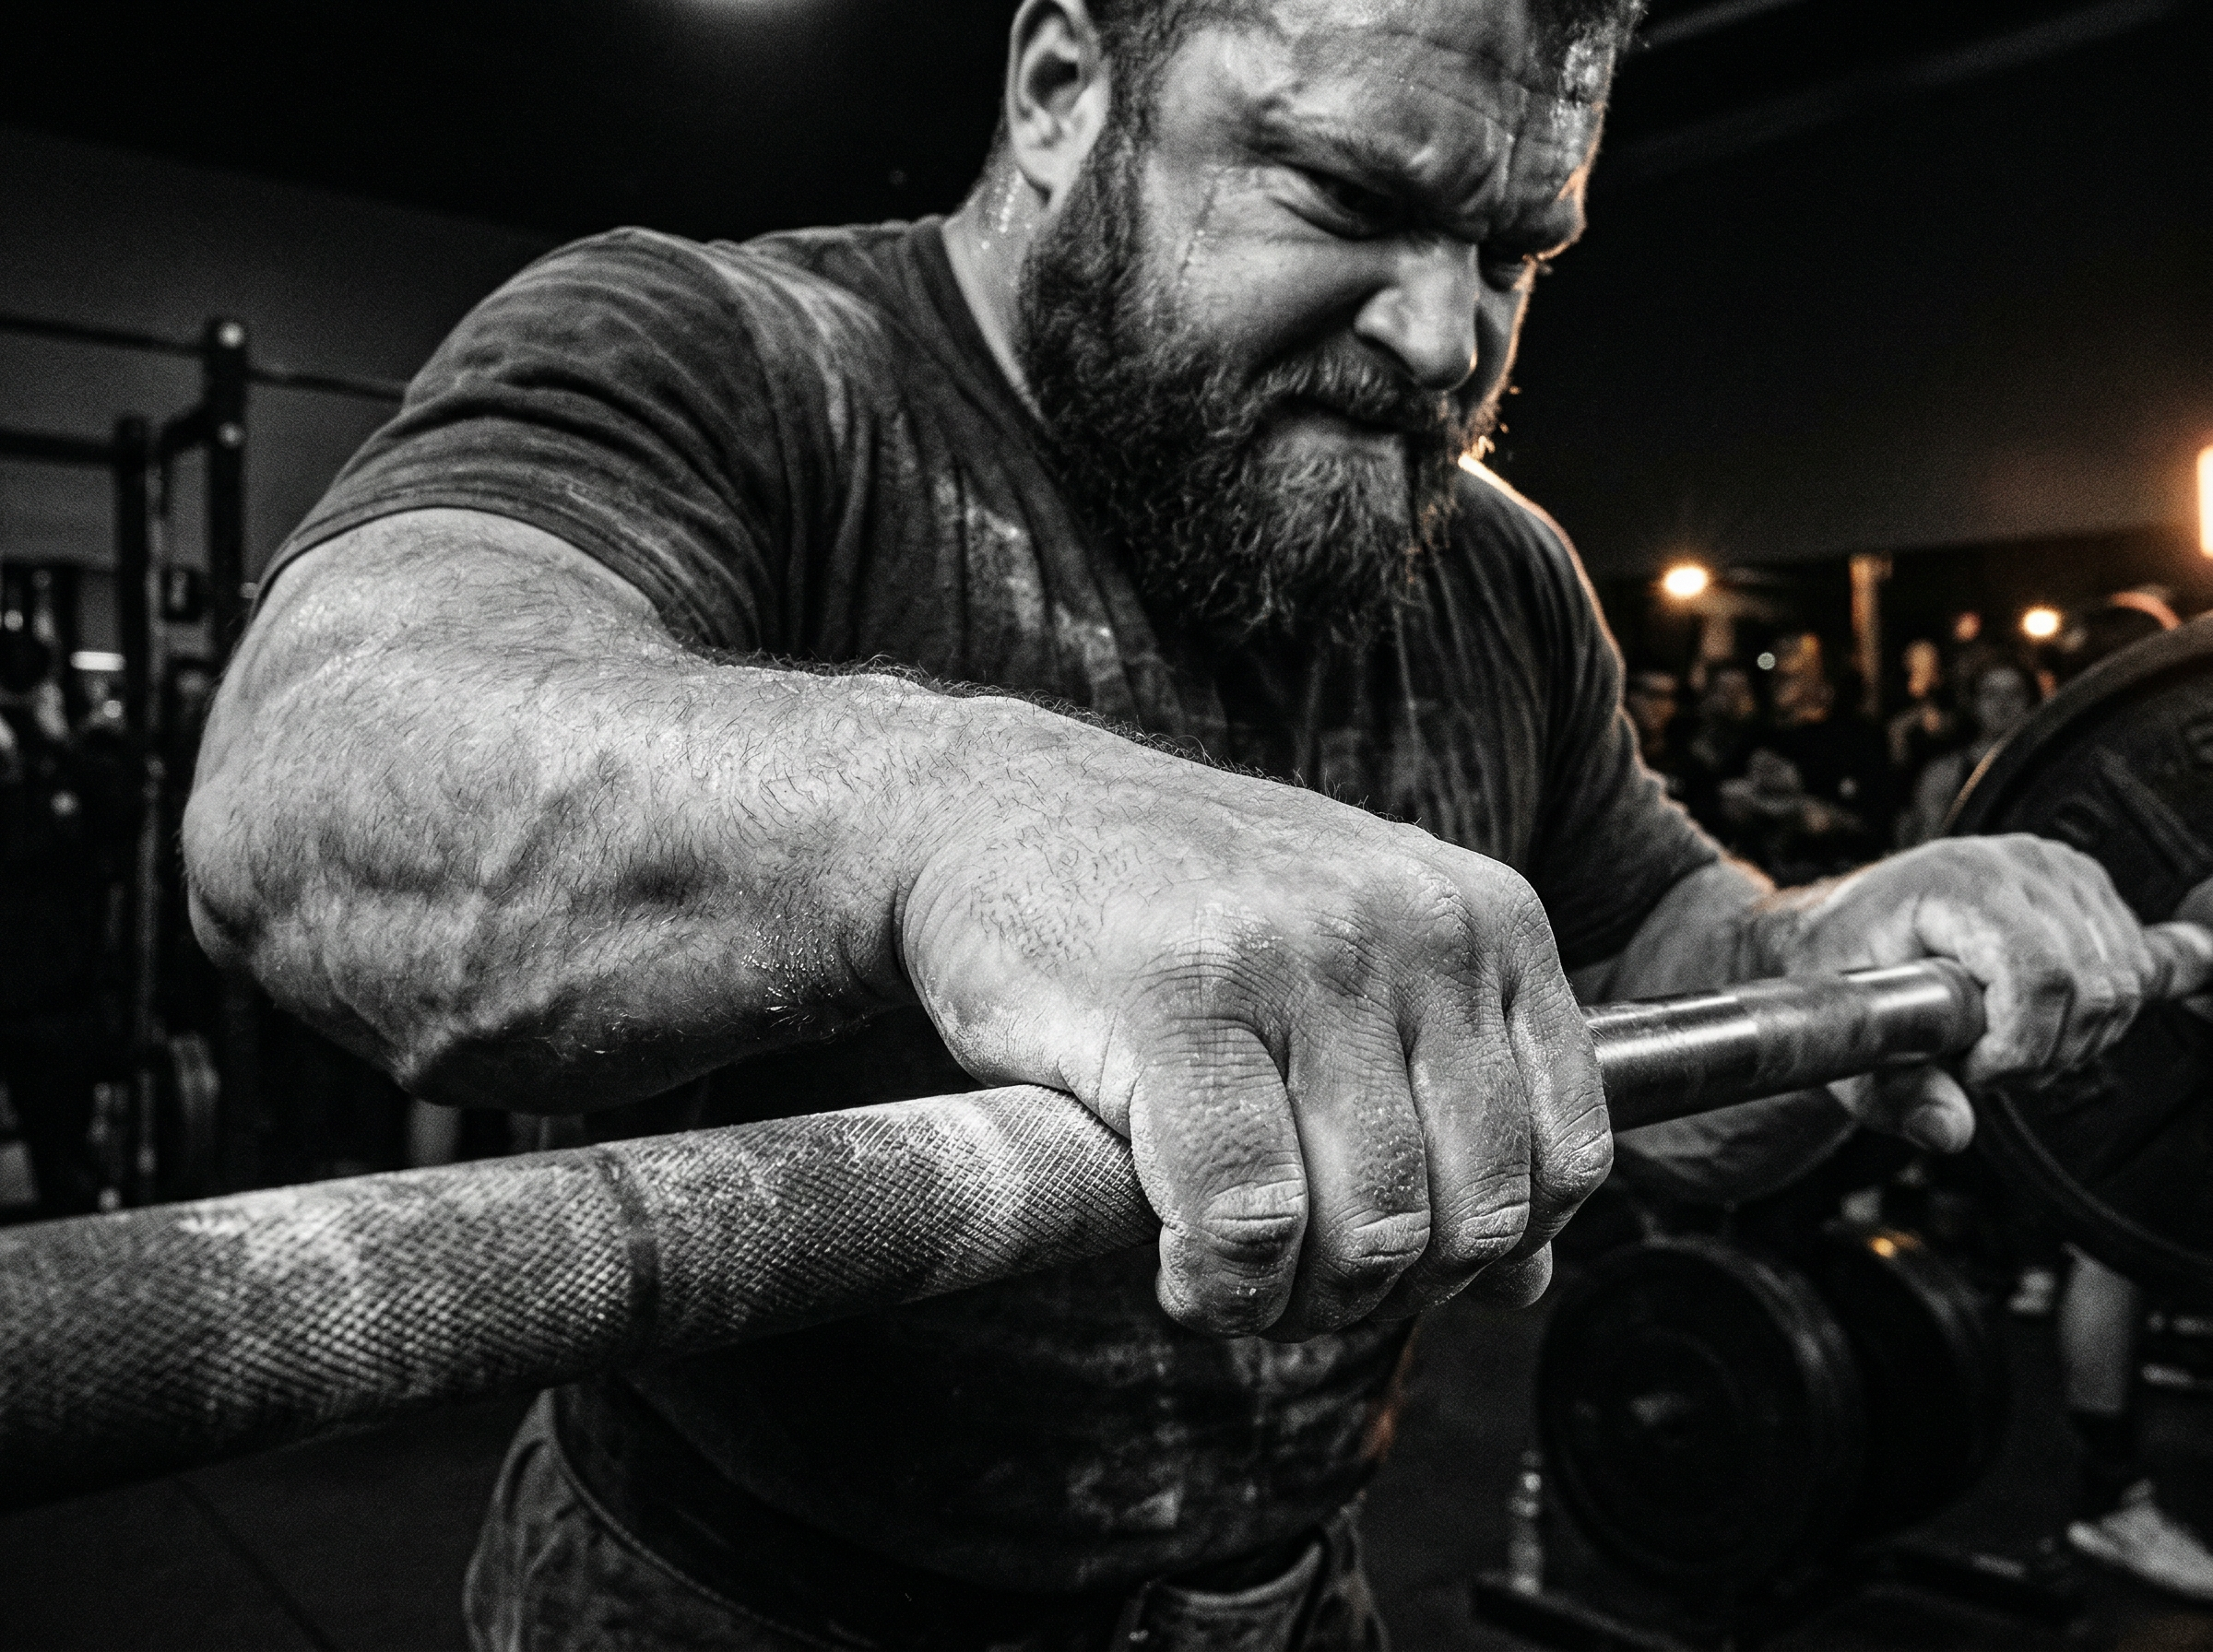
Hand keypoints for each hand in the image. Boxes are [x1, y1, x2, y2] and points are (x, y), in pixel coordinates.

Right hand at [897, 703, 1608, 1339]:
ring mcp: (1298, 954)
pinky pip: (1245, 1217)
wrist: (997, 809)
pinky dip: (1219, 1285)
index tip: (1388, 1260)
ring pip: (1369, 1228)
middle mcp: (1413, 925)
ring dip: (1297, 1302)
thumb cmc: (1175, 907)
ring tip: (1233, 1272)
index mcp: (1484, 916)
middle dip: (1384, 1292)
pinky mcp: (1178, 997)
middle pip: (1472, 1212)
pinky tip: (1179, 1263)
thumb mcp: (1356, 973)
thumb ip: (1449, 1110)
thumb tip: (1529, 1287)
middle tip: (1295, 1284)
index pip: (1568, 1155)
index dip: (1486, 1255)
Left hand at [1756, 834, 2157, 1152]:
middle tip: (1986, 1065)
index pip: (2041, 976)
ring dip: (2074, 1038)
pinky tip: (2038, 1020)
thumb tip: (1950, 1131)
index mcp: (1957, 883)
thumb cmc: (1841, 970)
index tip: (1973, 1070)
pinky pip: (2131, 969)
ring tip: (2006, 1043)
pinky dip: (2095, 1015)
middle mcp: (2016, 864)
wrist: (1841, 924)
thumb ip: (1899, 1094)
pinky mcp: (2084, 886)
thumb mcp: (1850, 1040)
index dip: (2020, 1046)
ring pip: (2120, 984)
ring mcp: (2058, 870)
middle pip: (2091, 987)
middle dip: (2046, 1052)